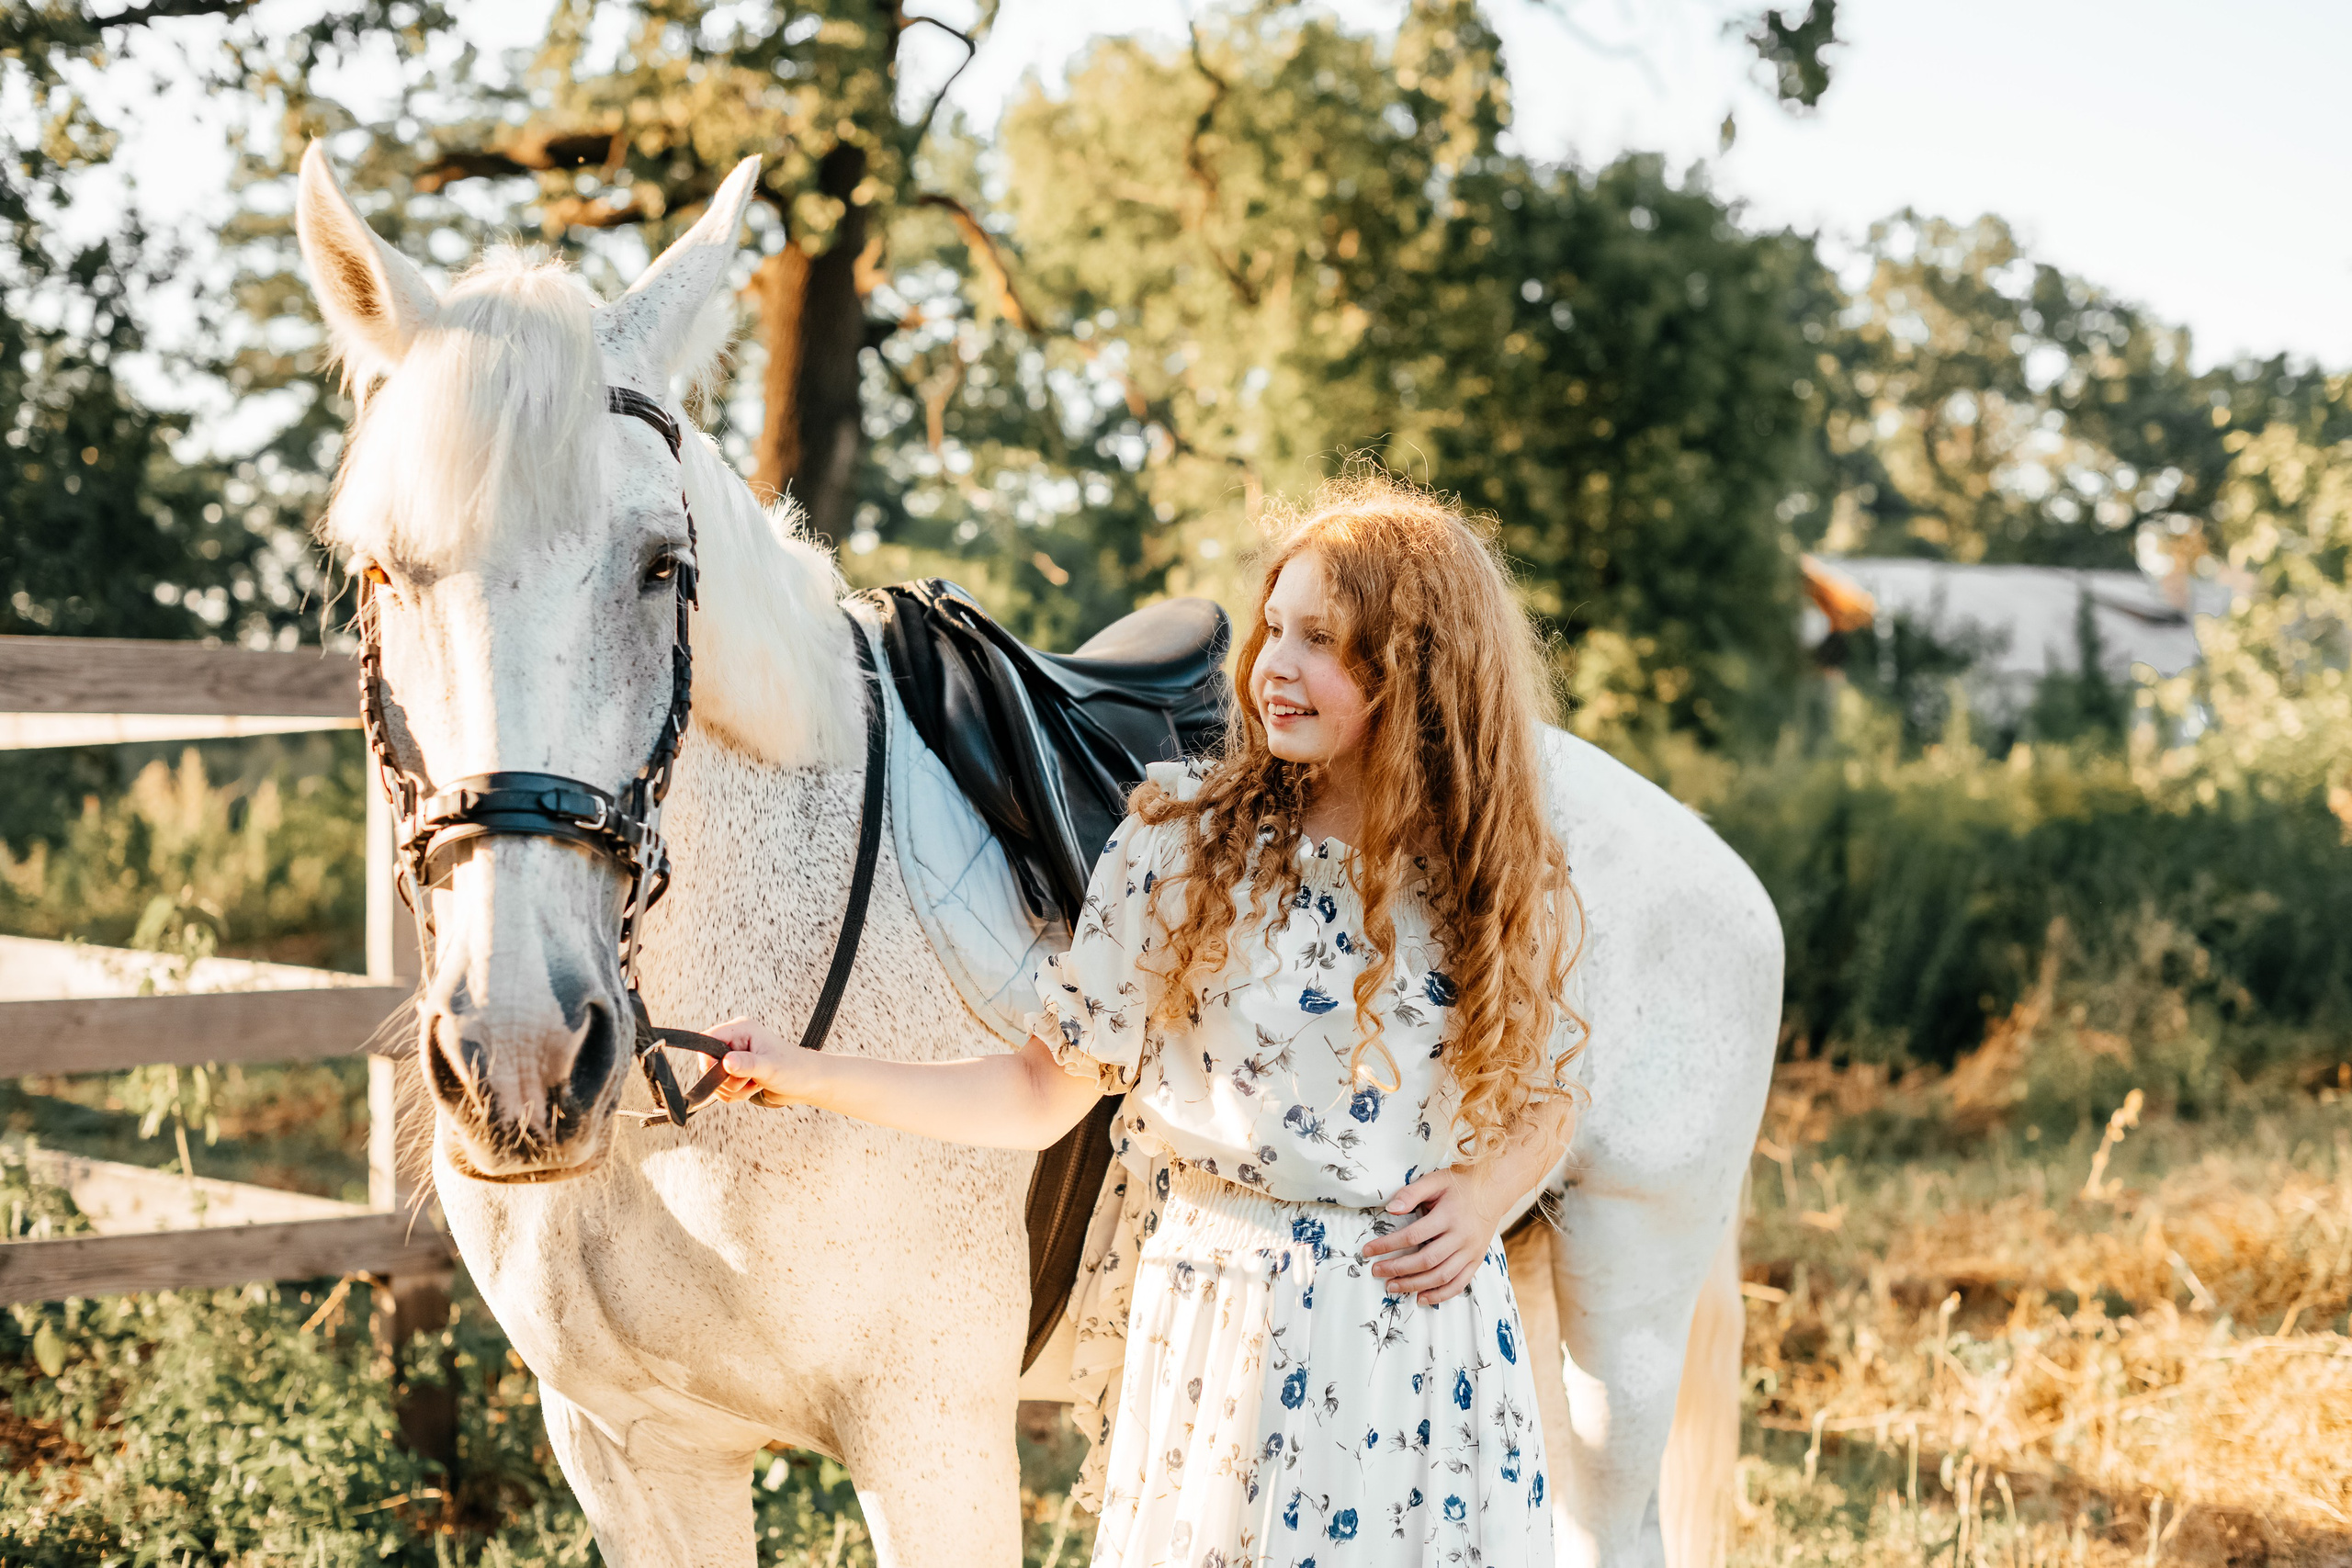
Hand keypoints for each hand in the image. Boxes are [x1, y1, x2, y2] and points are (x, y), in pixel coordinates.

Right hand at [701, 1016, 826, 1107]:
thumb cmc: (796, 1069)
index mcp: (742, 1030)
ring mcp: (736, 1058)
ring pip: (716, 1081)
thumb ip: (747, 1064)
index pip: (708, 1038)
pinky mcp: (737, 1073)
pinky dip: (736, 1094)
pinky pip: (723, 1090)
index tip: (722, 1073)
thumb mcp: (770, 1067)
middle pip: (709, 1064)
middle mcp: (736, 1042)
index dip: (709, 1059)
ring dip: (734, 1089)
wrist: (808, 1083)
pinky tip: (754, 1088)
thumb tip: (726, 1062)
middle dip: (727, 1080)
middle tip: (749, 1079)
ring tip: (755, 1083)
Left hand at [1361, 1166, 1506, 1305]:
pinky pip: (1459, 1284)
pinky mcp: (1477, 1261)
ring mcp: (1471, 1252)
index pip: (1413, 1235)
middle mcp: (1462, 1237)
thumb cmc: (1459, 1184)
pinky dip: (1440, 1295)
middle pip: (1426, 1260)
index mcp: (1449, 1216)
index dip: (1388, 1245)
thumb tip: (1390, 1209)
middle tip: (1376, 1271)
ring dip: (1414, 1285)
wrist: (1494, 1190)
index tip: (1368, 1250)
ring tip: (1392, 1286)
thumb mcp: (1435, 1180)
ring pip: (1441, 1276)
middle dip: (1398, 1269)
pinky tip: (1420, 1298)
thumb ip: (1411, 1193)